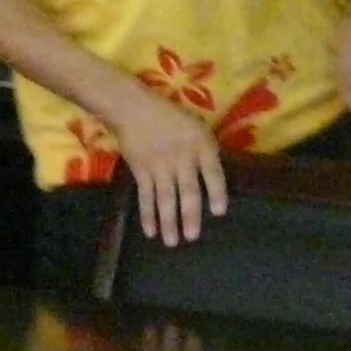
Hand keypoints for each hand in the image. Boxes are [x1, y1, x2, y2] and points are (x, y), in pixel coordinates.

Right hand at [111, 86, 229, 247]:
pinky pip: (146, 195)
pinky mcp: (141, 170)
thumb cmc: (169, 116)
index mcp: (201, 145)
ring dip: (168, 221)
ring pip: (166, 197)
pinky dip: (147, 213)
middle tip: (192, 237)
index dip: (217, 193)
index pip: (212, 172)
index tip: (218, 212)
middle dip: (190, 215)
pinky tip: (150, 231)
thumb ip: (206, 150)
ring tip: (171, 242)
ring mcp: (160, 166)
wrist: (132, 108)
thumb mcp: (196, 126)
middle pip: (188, 190)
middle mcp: (181, 158)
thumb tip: (213, 178)